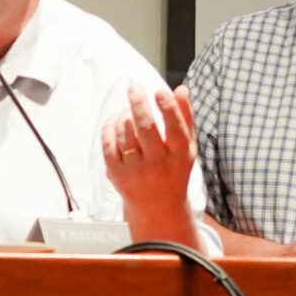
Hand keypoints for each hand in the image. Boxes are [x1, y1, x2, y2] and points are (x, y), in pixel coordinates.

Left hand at [101, 85, 196, 213]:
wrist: (157, 206)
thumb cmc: (174, 169)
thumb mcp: (187, 147)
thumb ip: (185, 117)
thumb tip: (181, 88)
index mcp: (179, 156)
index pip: (175, 129)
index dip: (168, 108)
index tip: (159, 91)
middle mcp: (158, 164)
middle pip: (145, 128)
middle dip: (139, 104)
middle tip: (134, 88)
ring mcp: (135, 170)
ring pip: (125, 134)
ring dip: (124, 114)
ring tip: (128, 108)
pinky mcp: (116, 173)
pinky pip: (109, 144)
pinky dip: (110, 127)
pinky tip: (115, 118)